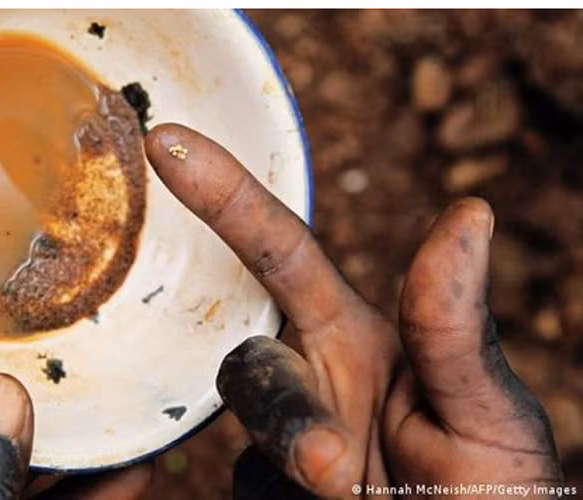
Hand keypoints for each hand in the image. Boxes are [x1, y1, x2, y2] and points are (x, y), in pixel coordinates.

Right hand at [145, 124, 562, 496]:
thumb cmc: (493, 490)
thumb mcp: (485, 411)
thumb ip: (453, 328)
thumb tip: (468, 213)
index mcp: (355, 336)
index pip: (279, 252)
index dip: (225, 195)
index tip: (169, 141)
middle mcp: (311, 375)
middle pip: (251, 360)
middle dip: (283, 403)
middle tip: (335, 470)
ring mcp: (280, 437)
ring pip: (248, 425)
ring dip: (294, 454)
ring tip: (350, 492)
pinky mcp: (262, 486)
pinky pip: (249, 482)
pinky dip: (284, 494)